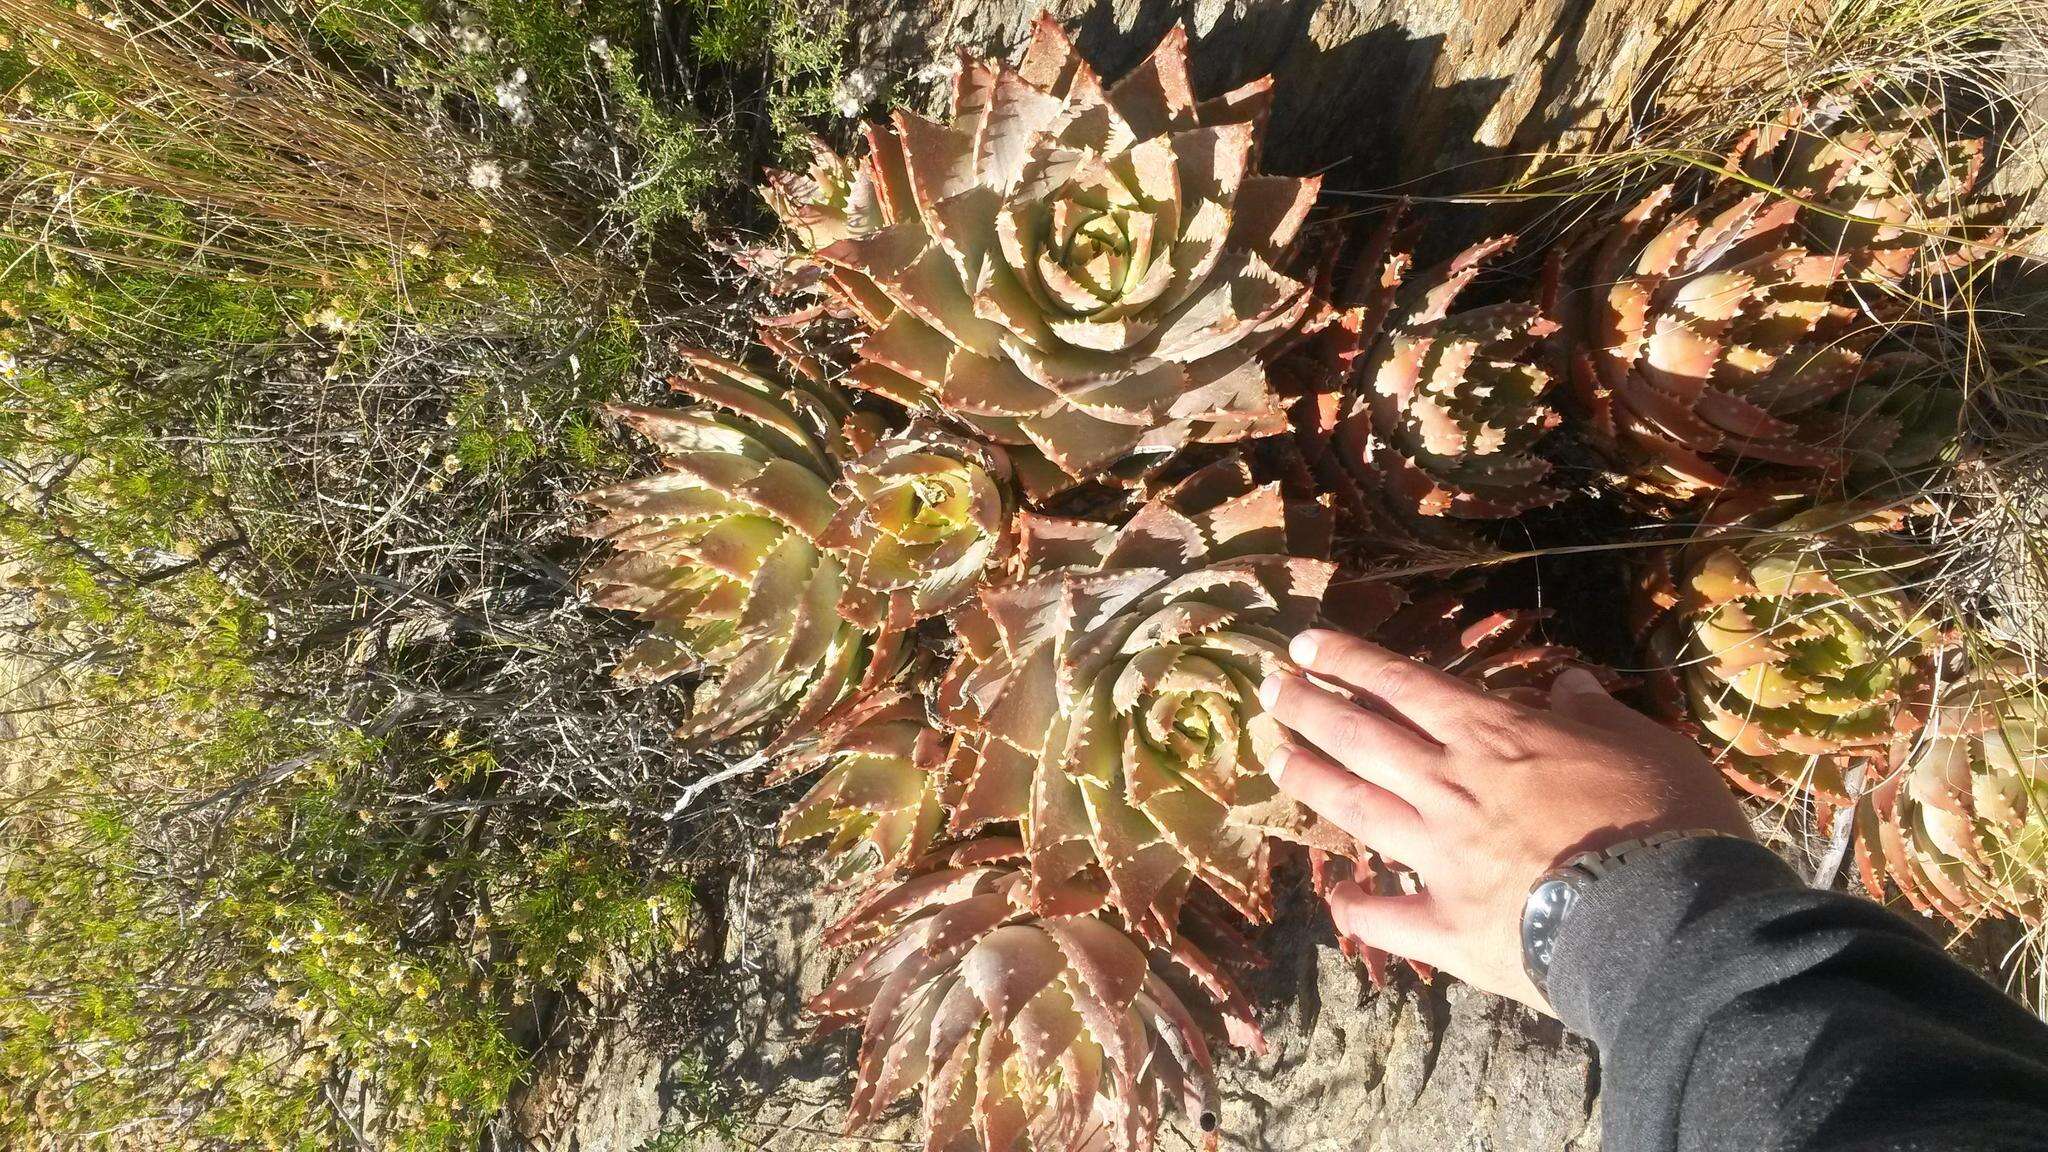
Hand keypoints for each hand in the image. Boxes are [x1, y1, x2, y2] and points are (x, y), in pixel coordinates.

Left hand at [1258, 627, 1751, 1012]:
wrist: (1662, 916)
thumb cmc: (1664, 819)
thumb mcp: (1644, 743)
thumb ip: (1595, 715)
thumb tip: (1566, 683)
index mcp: (1493, 737)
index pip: (1404, 684)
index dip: (1350, 660)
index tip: (1305, 645)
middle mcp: (1450, 787)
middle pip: (1361, 737)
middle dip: (1310, 707)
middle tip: (1271, 690)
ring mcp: (1439, 857)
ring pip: (1356, 808)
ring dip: (1312, 780)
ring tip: (1276, 757)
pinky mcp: (1446, 925)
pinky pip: (1386, 915)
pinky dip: (1358, 907)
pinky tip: (1337, 899)